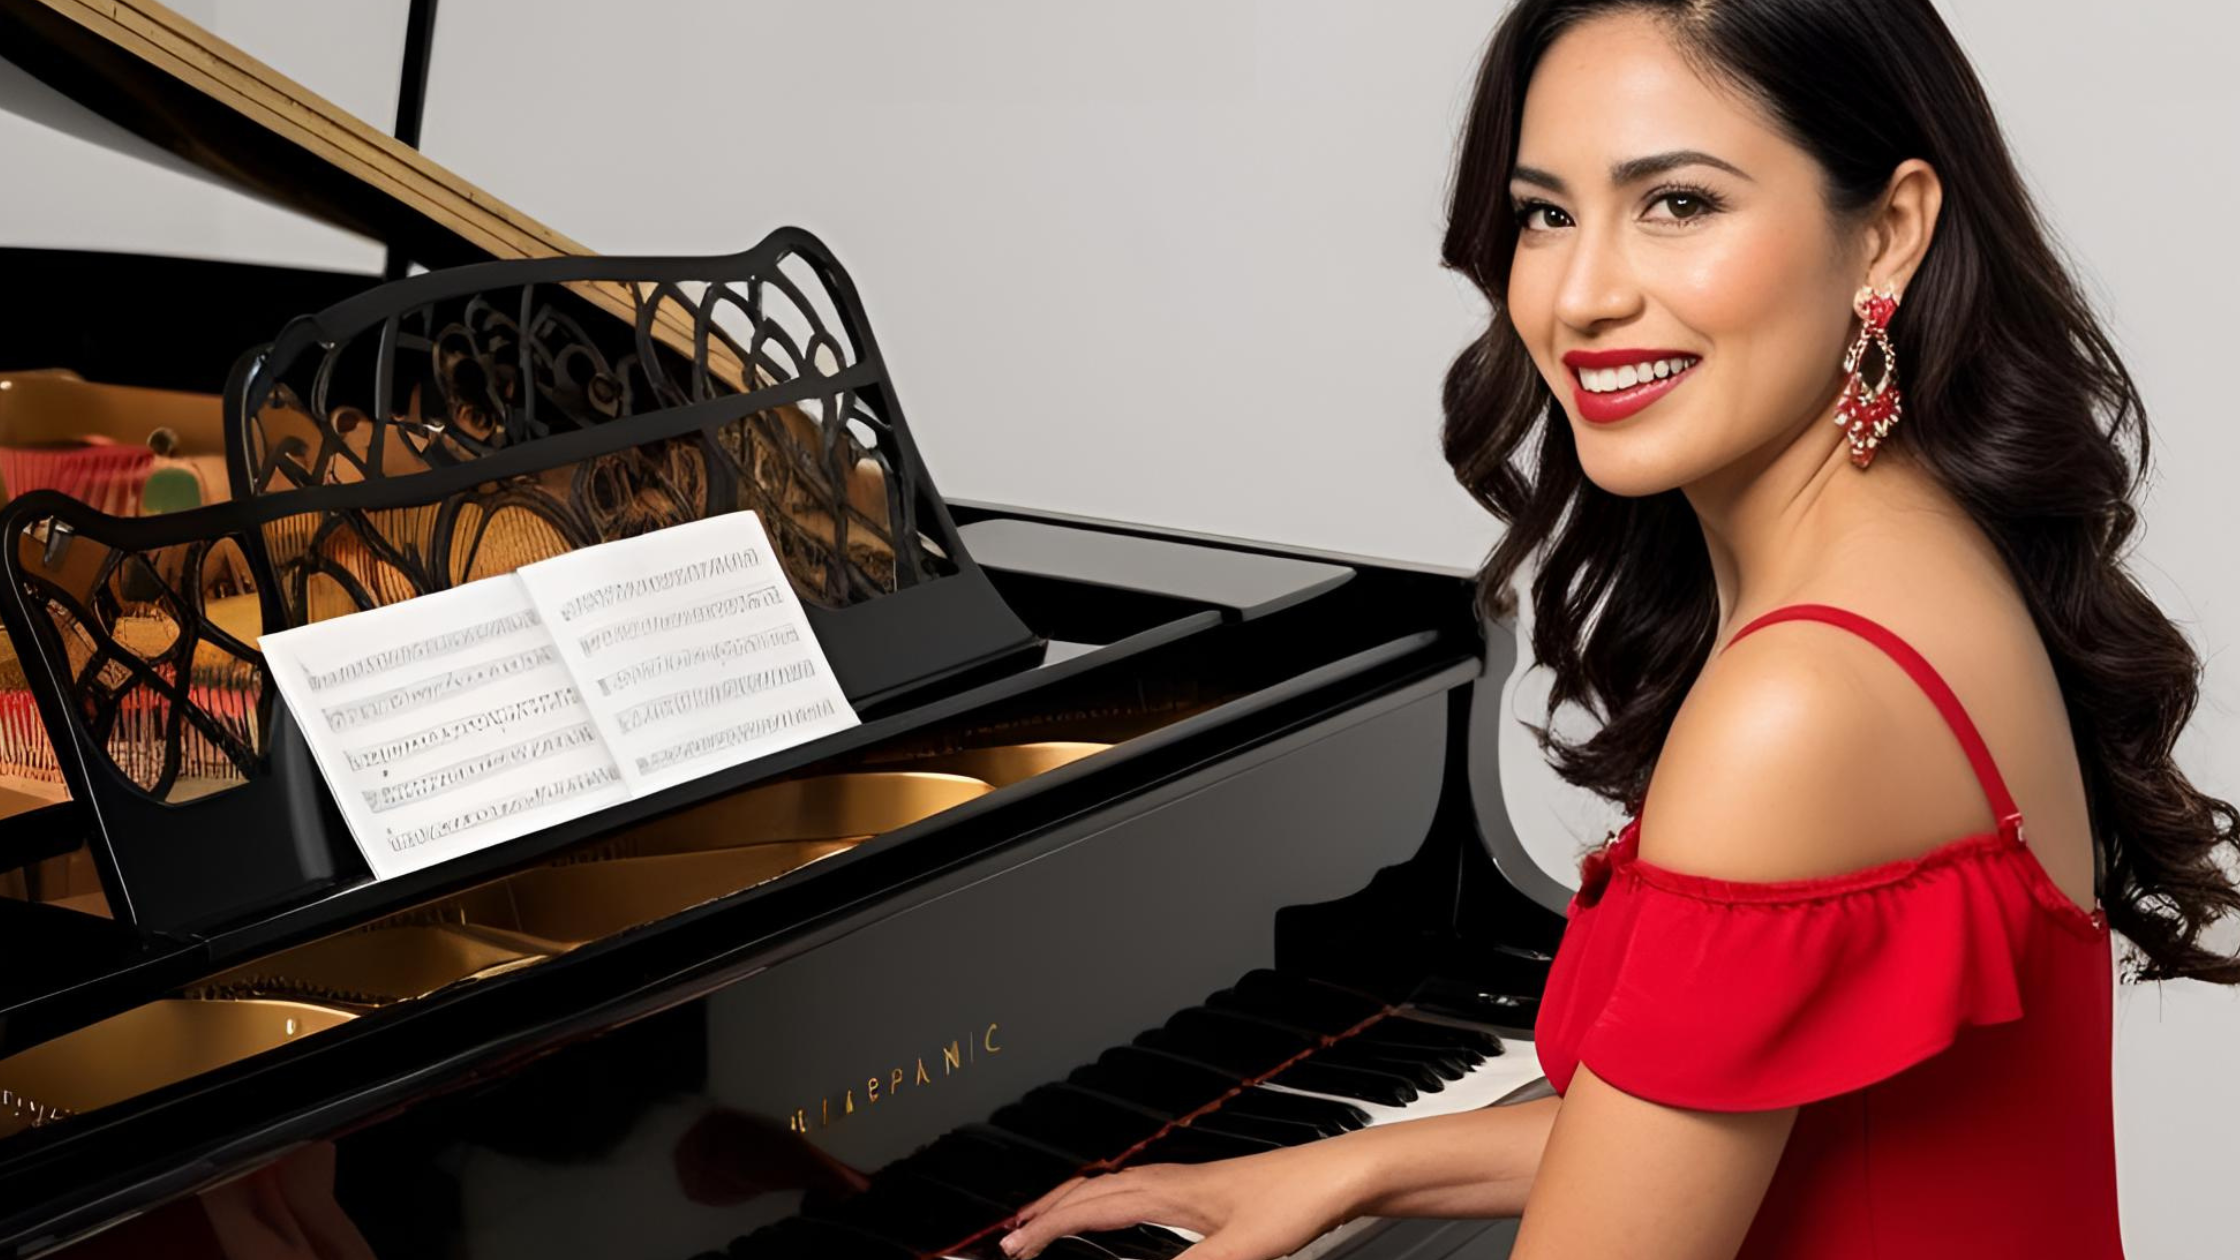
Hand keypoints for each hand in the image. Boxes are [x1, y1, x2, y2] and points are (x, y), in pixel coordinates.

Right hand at [998, 1141, 1367, 1259]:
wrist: (1339, 1174)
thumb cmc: (1296, 1199)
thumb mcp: (1242, 1250)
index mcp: (1168, 1189)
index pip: (1089, 1207)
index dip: (1045, 1228)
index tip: (1011, 1247)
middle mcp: (1170, 1180)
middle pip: (1090, 1190)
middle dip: (1045, 1212)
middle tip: (1011, 1239)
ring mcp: (1185, 1182)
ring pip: (1110, 1187)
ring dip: (1072, 1204)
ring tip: (1046, 1223)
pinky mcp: (1203, 1192)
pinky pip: (1134, 1192)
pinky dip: (1105, 1204)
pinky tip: (1113, 1217)